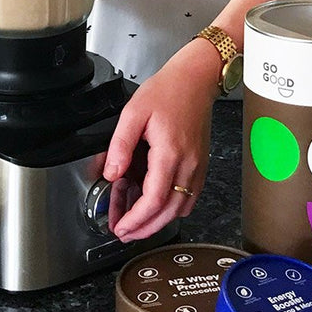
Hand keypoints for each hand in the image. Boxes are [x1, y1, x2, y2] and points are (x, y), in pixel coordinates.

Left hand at [103, 39, 219, 241]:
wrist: (195, 78)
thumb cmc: (168, 90)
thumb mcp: (133, 112)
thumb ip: (120, 145)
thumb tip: (111, 173)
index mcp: (170, 153)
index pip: (153, 201)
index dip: (135, 220)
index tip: (120, 226)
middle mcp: (188, 164)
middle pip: (169, 212)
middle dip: (145, 228)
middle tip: (124, 233)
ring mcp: (197, 166)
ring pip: (181, 207)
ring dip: (159, 221)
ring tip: (137, 222)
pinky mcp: (200, 163)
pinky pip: (190, 196)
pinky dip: (174, 208)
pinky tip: (158, 204)